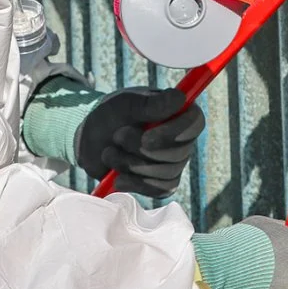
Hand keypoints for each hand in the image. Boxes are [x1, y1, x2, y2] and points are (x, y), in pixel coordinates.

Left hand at [76, 87, 203, 197]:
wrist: (92, 139)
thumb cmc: (112, 113)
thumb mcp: (126, 103)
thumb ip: (151, 104)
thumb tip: (180, 98)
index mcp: (179, 112)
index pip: (195, 123)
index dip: (174, 133)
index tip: (146, 137)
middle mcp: (182, 139)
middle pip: (179, 153)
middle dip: (141, 149)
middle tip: (117, 136)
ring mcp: (173, 163)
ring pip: (165, 173)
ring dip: (131, 164)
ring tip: (109, 152)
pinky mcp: (161, 184)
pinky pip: (158, 190)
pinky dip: (134, 183)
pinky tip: (117, 177)